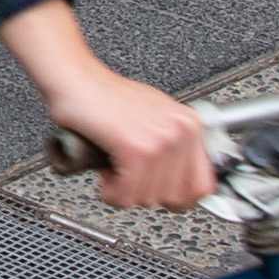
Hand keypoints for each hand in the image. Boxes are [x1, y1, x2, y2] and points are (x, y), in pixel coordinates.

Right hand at [55, 72, 217, 209]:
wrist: (75, 79)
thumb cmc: (105, 96)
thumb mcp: (154, 117)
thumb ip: (172, 145)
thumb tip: (179, 180)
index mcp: (190, 125)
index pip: (203, 185)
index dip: (179, 198)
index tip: (162, 196)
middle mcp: (181, 131)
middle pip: (175, 198)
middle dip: (146, 195)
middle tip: (130, 178)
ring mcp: (161, 140)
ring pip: (149, 199)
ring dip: (125, 193)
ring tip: (115, 170)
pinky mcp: (136, 148)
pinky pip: (127, 193)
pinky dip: (111, 192)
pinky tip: (106, 174)